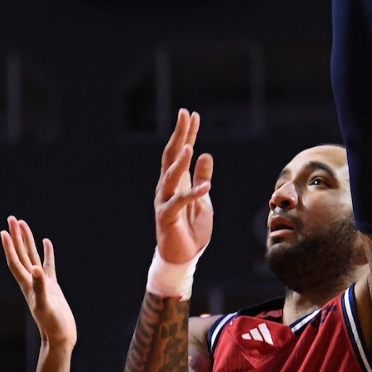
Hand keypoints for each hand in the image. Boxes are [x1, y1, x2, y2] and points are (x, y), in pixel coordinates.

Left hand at [0, 216, 75, 349]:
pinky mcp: (52, 287)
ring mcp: (42, 283)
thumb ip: (41, 287)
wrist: (59, 338)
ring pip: (32, 257)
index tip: (4, 231)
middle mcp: (31, 282)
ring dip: (27, 241)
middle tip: (12, 219)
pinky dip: (46, 253)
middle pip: (21, 254)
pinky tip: (47, 242)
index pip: (15, 262)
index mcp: (27, 285)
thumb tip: (36, 269)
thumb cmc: (52, 326)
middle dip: (16, 237)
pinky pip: (48, 265)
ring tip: (24, 224)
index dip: (9, 247)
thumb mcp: (46, 306)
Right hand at [153, 109, 212, 265]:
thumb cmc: (191, 228)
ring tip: (189, 146)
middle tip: (184, 116)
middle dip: (179, 136)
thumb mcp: (203, 199)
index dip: (187, 133)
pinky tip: (205, 187)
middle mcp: (167, 188)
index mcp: (176, 181)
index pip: (180, 152)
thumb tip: (205, 155)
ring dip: (179, 162)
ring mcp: (165, 201)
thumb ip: (202, 178)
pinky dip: (193, 195)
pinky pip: (180, 203)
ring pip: (170, 177)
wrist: (182, 256)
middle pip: (171, 157)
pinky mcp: (167, 218)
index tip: (191, 114)